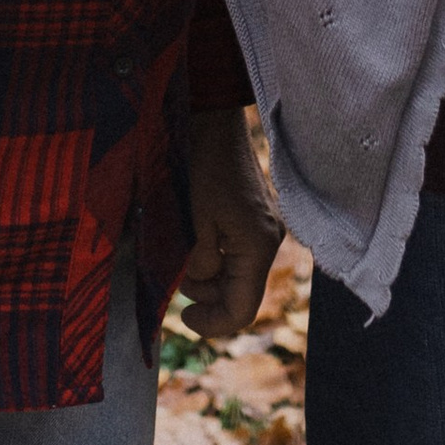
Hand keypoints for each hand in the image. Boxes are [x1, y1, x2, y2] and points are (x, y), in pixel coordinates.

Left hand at [177, 107, 282, 340]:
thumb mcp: (193, 220)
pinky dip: (214, 258)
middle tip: (175, 278)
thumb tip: (199, 280)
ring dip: (207, 277)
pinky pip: (237, 253)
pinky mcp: (255, 218)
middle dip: (205, 295)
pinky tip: (194, 242)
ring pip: (237, 275)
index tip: (184, 318)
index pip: (242, 309)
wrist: (214, 120)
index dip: (213, 323)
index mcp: (258, 246)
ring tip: (180, 257)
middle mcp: (269, 241)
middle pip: (240, 293)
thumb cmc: (202, 166)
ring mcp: (265, 229)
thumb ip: (199, 262)